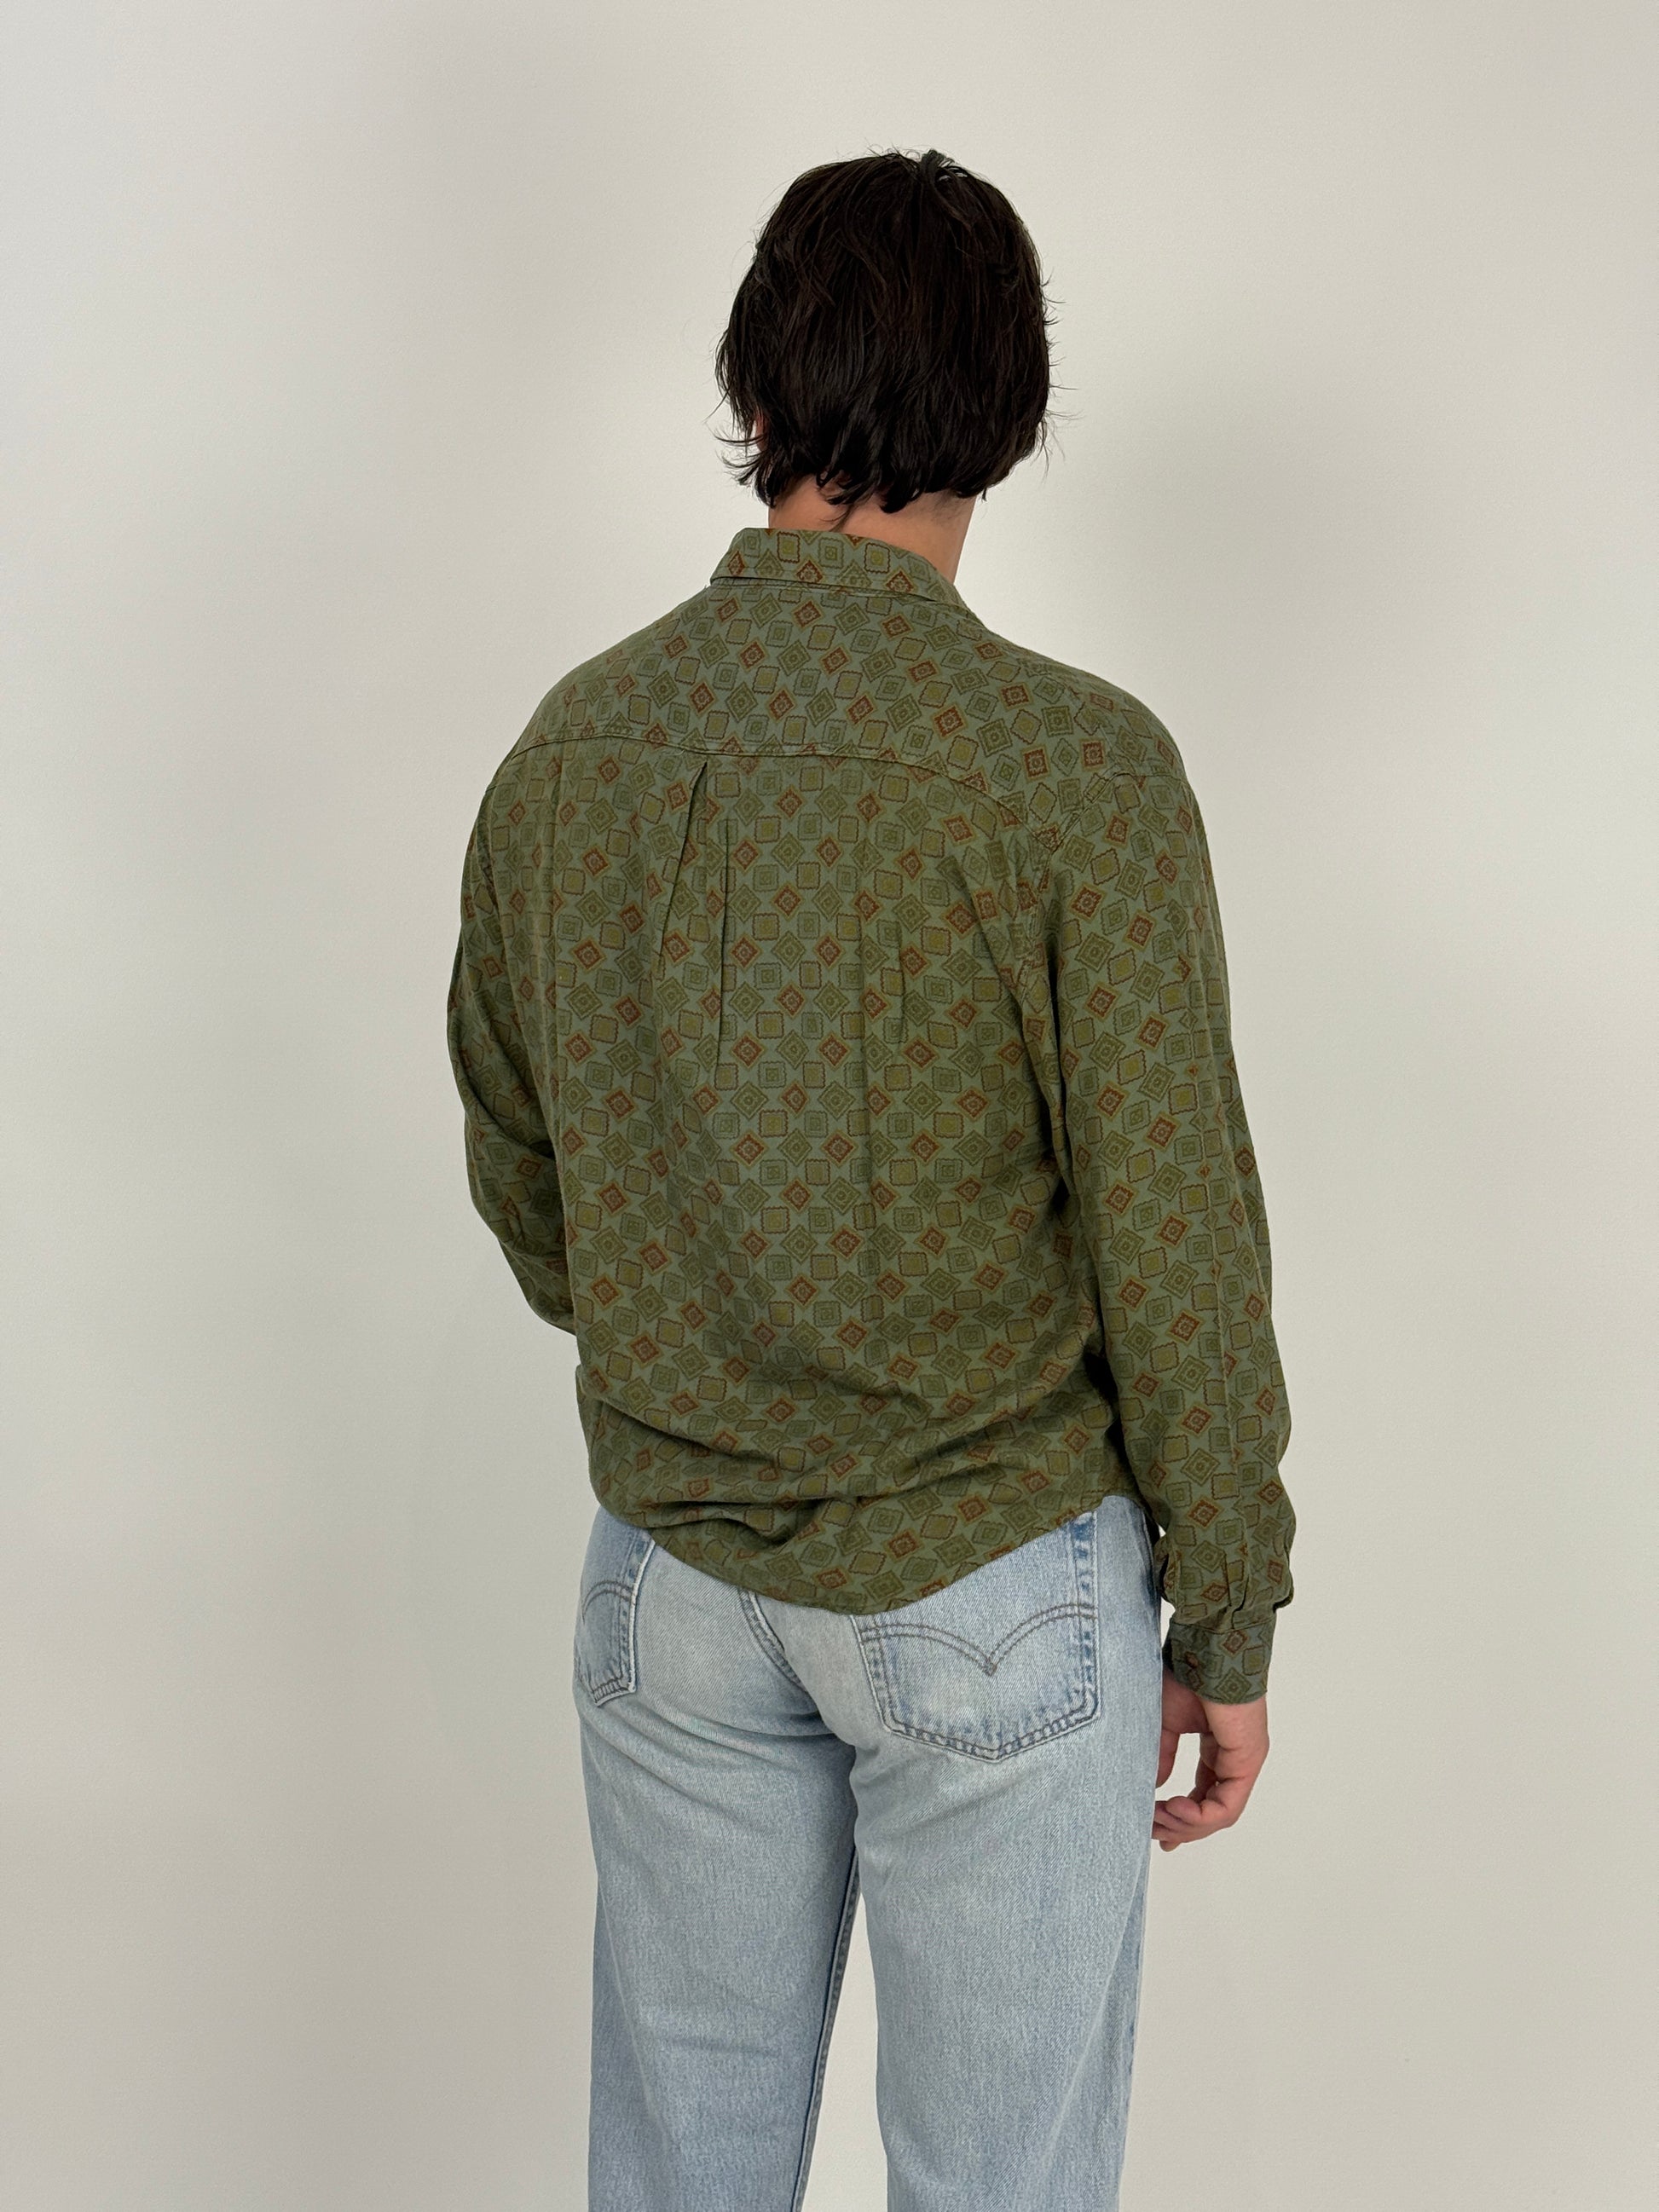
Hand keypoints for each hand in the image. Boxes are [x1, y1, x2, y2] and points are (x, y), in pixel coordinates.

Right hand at [1153, 1673, 1268, 1850]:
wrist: (1205, 1648)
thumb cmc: (1187, 1674)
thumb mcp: (1166, 1722)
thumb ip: (1162, 1755)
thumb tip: (1153, 1787)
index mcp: (1220, 1749)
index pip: (1206, 1795)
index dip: (1182, 1817)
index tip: (1157, 1830)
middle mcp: (1236, 1759)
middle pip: (1211, 1811)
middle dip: (1180, 1826)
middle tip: (1152, 1829)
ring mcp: (1244, 1762)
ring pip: (1219, 1815)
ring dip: (1185, 1824)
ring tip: (1159, 1818)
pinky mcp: (1247, 1762)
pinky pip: (1227, 1807)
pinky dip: (1199, 1817)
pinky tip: (1176, 1810)